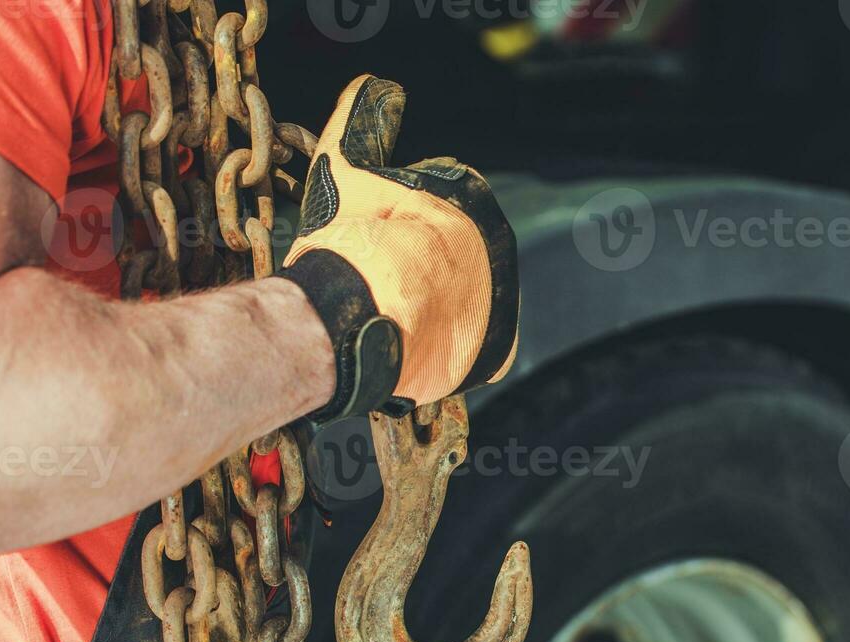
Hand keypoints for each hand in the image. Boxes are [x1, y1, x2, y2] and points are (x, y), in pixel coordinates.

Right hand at [281, 75, 519, 421]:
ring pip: (463, 297)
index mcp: (472, 197)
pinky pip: (477, 345)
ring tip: (393, 311)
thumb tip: (372, 83)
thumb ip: (359, 118)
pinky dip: (451, 344)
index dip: (399, 218)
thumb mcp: (346, 163)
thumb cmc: (354, 236)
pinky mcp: (498, 349)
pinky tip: (419, 340)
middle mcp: (498, 246)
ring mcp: (502, 300)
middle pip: (452, 251)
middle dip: (419, 260)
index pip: (438, 200)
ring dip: (435, 302)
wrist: (364, 311)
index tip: (375, 234)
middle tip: (379, 276)